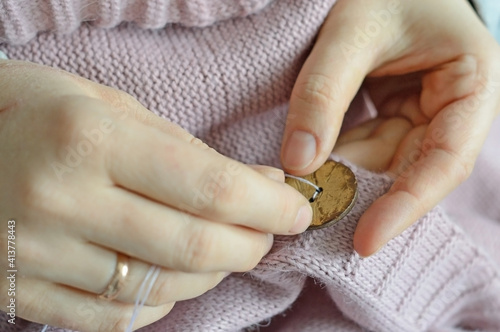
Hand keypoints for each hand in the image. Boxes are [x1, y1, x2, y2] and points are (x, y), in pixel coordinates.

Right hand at [0, 61, 311, 330]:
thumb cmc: (36, 111)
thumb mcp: (109, 107)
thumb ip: (186, 151)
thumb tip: (258, 183)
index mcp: (90, 139)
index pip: (209, 189)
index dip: (268, 206)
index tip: (296, 208)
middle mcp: (64, 201)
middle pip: (194, 248)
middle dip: (251, 245)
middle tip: (270, 232)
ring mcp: (40, 255)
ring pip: (159, 290)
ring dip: (212, 274)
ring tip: (227, 249)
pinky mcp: (22, 292)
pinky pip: (114, 318)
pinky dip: (161, 303)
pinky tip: (174, 278)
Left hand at [281, 0, 499, 255]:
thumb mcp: (353, 31)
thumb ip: (323, 93)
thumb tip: (298, 163)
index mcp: (473, 85)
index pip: (445, 162)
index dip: (406, 205)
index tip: (365, 240)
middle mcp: (453, 109)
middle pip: (411, 169)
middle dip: (364, 195)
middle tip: (317, 218)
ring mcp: (424, 114)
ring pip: (384, 163)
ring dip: (345, 178)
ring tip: (306, 192)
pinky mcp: (396, 115)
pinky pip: (368, 147)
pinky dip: (340, 159)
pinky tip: (313, 167)